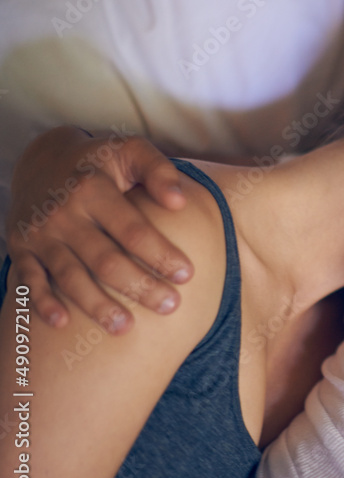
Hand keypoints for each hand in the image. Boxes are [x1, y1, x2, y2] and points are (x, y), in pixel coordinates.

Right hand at [5, 126, 193, 333]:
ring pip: (70, 277)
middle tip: (171, 306)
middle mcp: (63, 214)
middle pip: (105, 260)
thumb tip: (180, 202)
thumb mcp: (131, 150)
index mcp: (93, 189)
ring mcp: (40, 234)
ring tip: (126, 327)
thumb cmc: (100, 160)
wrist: (43, 160)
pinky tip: (62, 323)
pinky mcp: (21, 248)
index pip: (132, 230)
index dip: (160, 254)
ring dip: (97, 305)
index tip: (187, 275)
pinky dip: (42, 303)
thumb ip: (159, 171)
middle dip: (139, 286)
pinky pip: (28, 280)